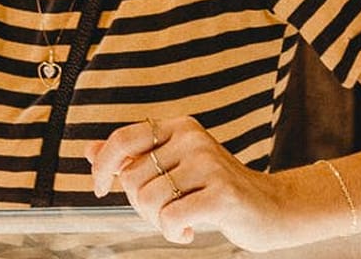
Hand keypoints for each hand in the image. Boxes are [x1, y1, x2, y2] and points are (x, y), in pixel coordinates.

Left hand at [87, 116, 304, 251]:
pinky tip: (190, 231)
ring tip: (180, 221)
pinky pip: (170, 217)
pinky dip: (173, 232)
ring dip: (158, 222)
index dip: (103, 165)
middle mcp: (192, 138)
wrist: (271, 209)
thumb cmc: (216, 190)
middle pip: (133, 178)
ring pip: (149, 200)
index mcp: (179, 128)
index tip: (100, 188)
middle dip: (140, 206)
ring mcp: (208, 163)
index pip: (123, 138)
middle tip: (166, 212)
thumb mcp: (173, 168)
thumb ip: (133, 158)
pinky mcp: (222, 192)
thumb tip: (89, 151)